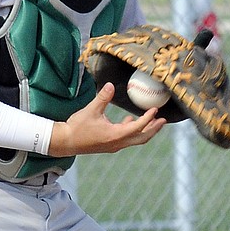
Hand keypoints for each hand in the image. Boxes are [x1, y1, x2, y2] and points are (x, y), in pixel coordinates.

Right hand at [50, 83, 165, 156]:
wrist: (65, 142)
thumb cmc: (77, 126)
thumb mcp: (90, 110)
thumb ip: (103, 97)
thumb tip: (111, 85)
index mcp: (115, 135)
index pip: (137, 127)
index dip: (148, 118)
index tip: (155, 110)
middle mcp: (117, 143)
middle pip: (142, 138)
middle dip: (154, 129)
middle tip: (164, 120)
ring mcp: (114, 146)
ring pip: (135, 140)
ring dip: (146, 131)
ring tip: (154, 121)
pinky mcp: (109, 145)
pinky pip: (127, 139)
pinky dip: (133, 131)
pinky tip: (129, 121)